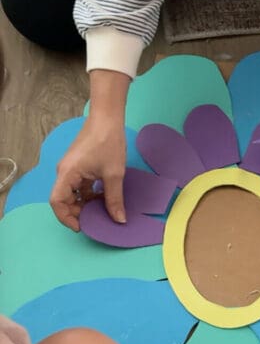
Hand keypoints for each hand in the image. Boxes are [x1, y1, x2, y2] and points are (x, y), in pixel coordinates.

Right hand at [50, 69, 129, 230]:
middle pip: (64, 200)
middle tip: (96, 221)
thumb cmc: (108, 142)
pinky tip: (104, 198)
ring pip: (73, 194)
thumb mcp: (114, 174)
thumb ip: (114, 199)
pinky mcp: (79, 166)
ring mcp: (72, 169)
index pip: (57, 201)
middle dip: (78, 212)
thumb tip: (119, 220)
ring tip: (102, 211)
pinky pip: (80, 186)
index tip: (82, 226)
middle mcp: (65, 172)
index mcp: (67, 174)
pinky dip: (89, 194)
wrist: (108, 117)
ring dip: (85, 204)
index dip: (66, 217)